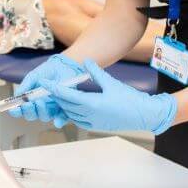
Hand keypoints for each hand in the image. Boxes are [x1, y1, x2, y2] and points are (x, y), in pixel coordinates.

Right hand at [8, 54, 85, 124]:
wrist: (64, 66)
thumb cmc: (47, 72)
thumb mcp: (34, 76)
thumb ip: (25, 85)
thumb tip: (17, 95)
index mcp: (30, 100)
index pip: (21, 110)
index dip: (16, 111)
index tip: (13, 109)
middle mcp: (40, 107)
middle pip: (31, 115)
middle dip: (28, 111)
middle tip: (27, 104)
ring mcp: (52, 109)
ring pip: (44, 117)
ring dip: (40, 111)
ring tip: (39, 101)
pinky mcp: (64, 109)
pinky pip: (61, 118)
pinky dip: (59, 121)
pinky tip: (57, 122)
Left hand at [41, 59, 177, 134]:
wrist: (144, 115)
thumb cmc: (130, 99)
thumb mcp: (112, 83)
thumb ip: (96, 72)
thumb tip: (86, 61)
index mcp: (92, 104)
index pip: (66, 95)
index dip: (53, 88)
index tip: (43, 83)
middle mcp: (89, 115)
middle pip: (65, 104)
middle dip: (55, 95)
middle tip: (47, 86)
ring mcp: (92, 122)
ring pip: (70, 113)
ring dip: (62, 104)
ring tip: (56, 95)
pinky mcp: (95, 126)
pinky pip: (77, 120)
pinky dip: (71, 112)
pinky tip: (70, 106)